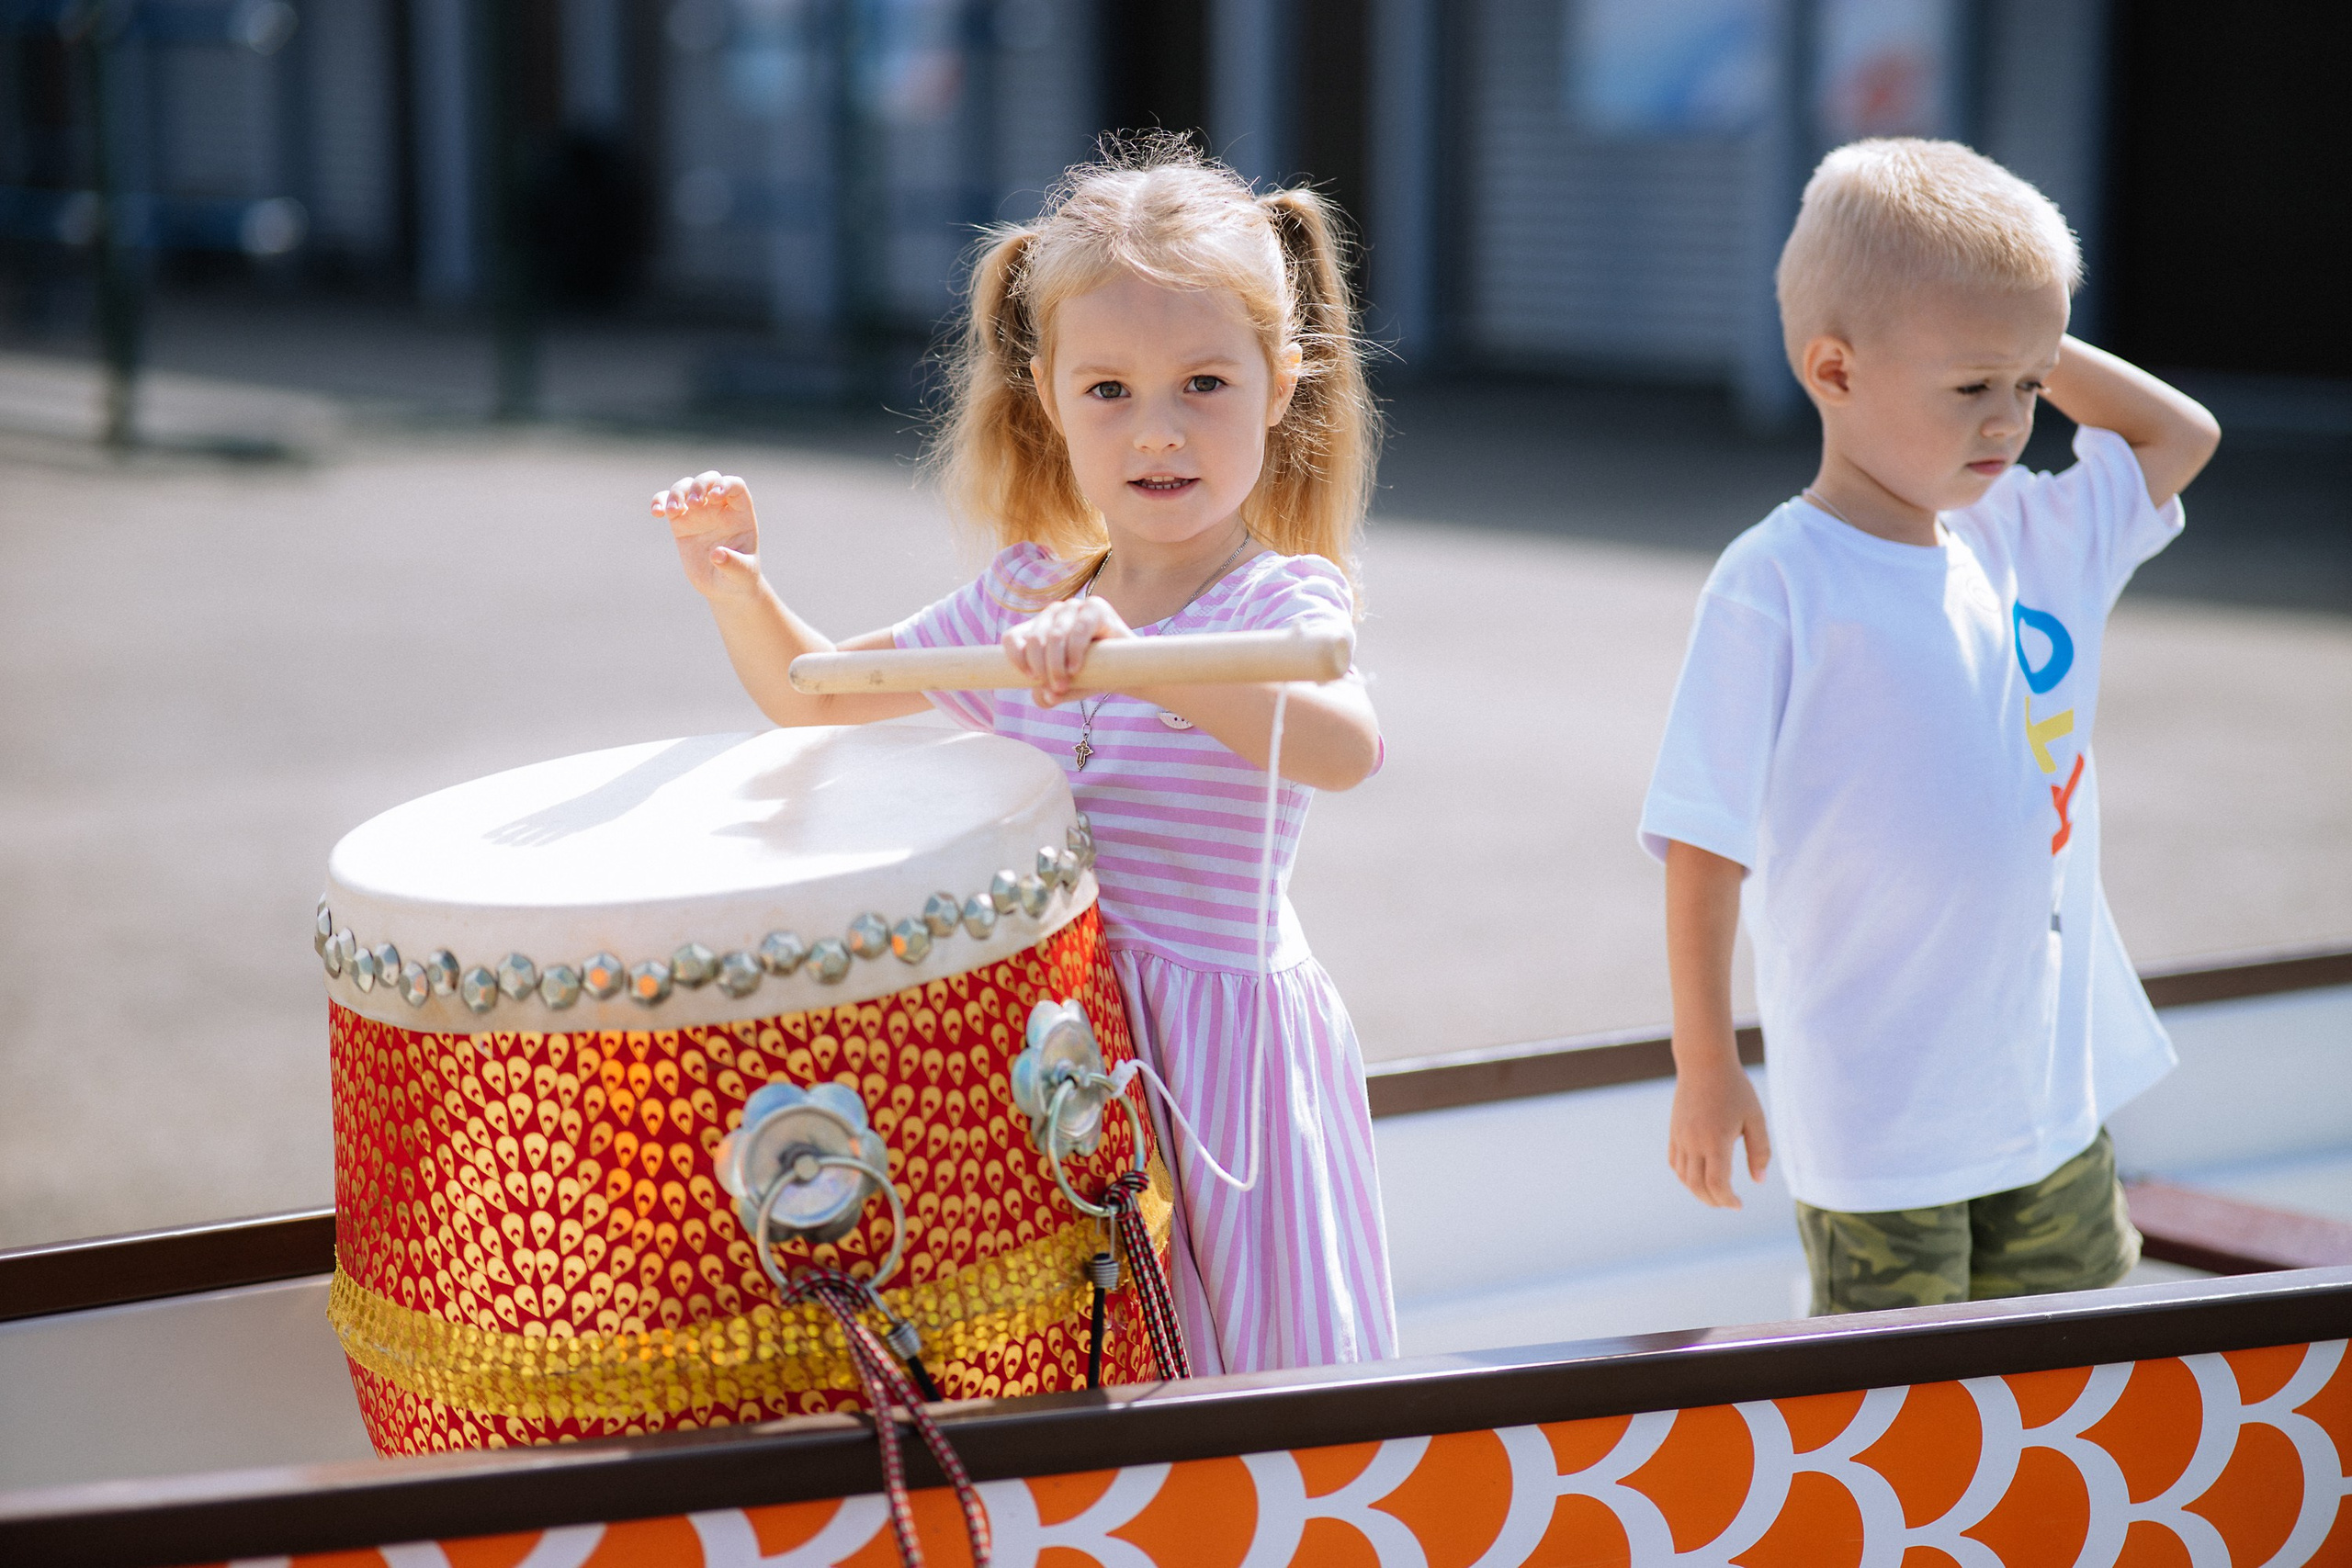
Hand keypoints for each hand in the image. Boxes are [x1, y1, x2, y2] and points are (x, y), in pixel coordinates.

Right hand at [654, 471, 761, 601]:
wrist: (723, 588)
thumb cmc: (740, 578)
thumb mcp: (742, 574)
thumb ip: (734, 564)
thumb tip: (718, 555)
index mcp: (740, 514)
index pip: (735, 486)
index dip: (724, 485)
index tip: (714, 497)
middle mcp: (719, 508)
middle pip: (710, 479)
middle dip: (700, 485)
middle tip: (694, 504)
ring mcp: (699, 513)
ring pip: (686, 486)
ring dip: (678, 493)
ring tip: (673, 512)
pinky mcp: (680, 522)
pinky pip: (667, 501)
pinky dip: (659, 501)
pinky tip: (657, 512)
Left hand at [1002, 595, 1134, 704]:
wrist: (1127, 670)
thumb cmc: (1091, 676)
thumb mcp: (1065, 690)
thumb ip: (1048, 696)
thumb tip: (1044, 696)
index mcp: (1038, 628)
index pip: (1013, 638)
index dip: (1016, 658)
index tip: (1031, 679)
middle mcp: (1053, 613)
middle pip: (1034, 639)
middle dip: (1043, 668)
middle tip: (1055, 689)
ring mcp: (1073, 607)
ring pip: (1054, 635)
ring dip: (1056, 664)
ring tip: (1065, 684)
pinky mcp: (1095, 607)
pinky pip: (1078, 629)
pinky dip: (1074, 651)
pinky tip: (1076, 668)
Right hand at [1668, 1060, 1771, 1208]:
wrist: (1704, 1063)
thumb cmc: (1735, 1089)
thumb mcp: (1755, 1118)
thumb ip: (1759, 1151)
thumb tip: (1758, 1181)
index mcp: (1716, 1140)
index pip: (1717, 1184)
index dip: (1727, 1200)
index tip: (1739, 1204)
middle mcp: (1694, 1142)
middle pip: (1697, 1185)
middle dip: (1713, 1200)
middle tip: (1729, 1203)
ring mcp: (1680, 1137)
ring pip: (1683, 1176)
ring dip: (1698, 1191)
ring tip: (1715, 1194)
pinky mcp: (1674, 1131)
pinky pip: (1675, 1162)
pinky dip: (1685, 1176)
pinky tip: (1699, 1177)